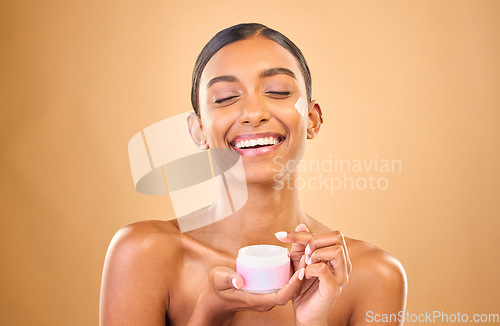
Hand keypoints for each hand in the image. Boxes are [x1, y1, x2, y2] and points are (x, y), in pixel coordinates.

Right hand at [187, 265, 303, 325]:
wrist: (214, 301)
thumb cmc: (216, 289)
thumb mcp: (218, 281)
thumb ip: (227, 279)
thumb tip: (239, 281)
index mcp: (257, 301)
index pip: (281, 296)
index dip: (293, 285)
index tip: (302, 271)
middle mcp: (265, 301)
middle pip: (289, 292)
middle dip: (300, 277)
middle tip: (308, 258)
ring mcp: (265, 298)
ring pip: (287, 288)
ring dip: (297, 275)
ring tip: (304, 255)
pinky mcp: (265, 293)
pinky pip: (282, 285)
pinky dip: (290, 274)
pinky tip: (294, 259)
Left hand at [276, 225, 351, 325]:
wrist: (305, 314)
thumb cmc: (303, 288)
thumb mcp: (299, 262)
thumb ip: (301, 245)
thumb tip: (301, 226)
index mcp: (338, 257)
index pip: (328, 234)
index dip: (303, 233)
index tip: (281, 235)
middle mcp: (344, 265)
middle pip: (338, 236)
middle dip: (315, 240)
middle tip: (304, 253)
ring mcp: (341, 277)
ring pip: (336, 250)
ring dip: (316, 254)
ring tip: (306, 264)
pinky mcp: (333, 289)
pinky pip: (323, 269)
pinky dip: (310, 269)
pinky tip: (304, 276)